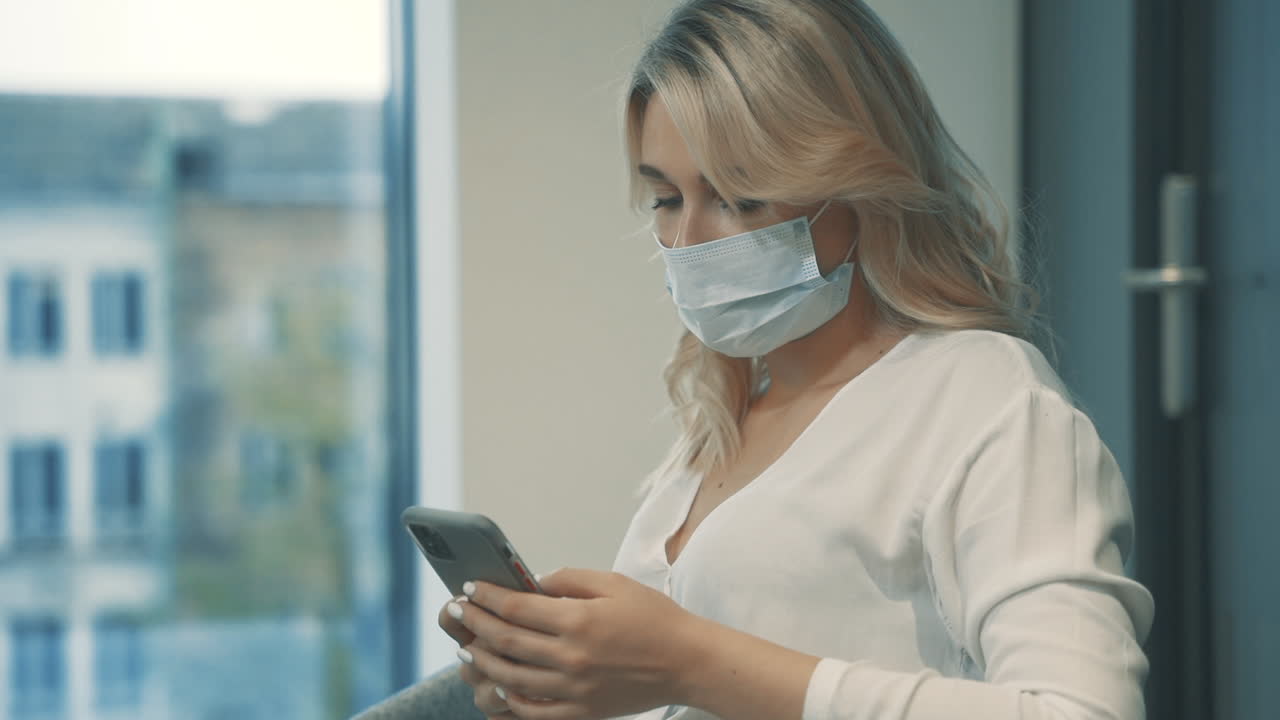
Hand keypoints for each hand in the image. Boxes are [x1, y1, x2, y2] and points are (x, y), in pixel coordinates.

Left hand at [453, 569, 702, 719]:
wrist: (687, 662)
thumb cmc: (653, 618)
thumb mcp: (613, 583)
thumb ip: (569, 579)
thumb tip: (531, 583)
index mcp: (579, 620)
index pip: (516, 607)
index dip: (486, 596)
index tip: (469, 588)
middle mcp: (571, 657)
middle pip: (506, 640)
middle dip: (474, 623)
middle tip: (456, 612)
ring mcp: (574, 689)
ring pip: (511, 677)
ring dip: (483, 660)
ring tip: (468, 647)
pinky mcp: (581, 712)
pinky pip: (532, 711)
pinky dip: (509, 700)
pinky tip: (498, 684)